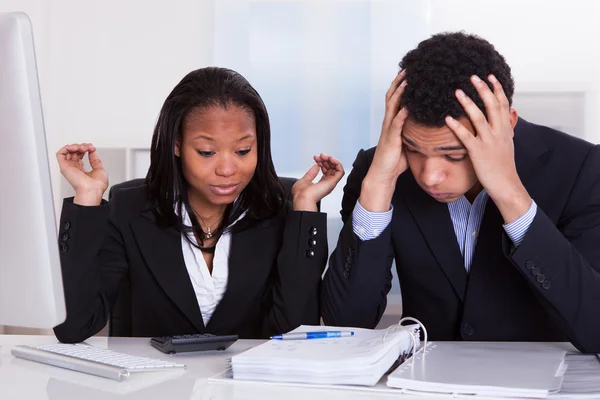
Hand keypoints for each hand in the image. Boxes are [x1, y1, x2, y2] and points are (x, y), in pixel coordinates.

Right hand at [56, 143, 107, 205]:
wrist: (93, 190)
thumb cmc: (97, 185)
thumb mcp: (99, 168)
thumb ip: (95, 159)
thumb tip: (92, 151)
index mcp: (81, 169)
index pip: (80, 154)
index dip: (85, 148)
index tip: (92, 148)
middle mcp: (74, 168)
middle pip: (74, 152)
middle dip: (82, 146)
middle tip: (88, 147)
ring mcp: (69, 167)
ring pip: (67, 151)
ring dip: (75, 146)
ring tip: (82, 148)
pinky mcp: (64, 167)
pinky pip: (60, 154)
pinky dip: (67, 148)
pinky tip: (75, 148)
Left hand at [291, 154, 344, 211]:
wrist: (302, 198)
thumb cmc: (301, 194)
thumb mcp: (305, 179)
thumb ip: (311, 173)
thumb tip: (316, 165)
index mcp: (319, 184)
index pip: (325, 171)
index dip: (322, 162)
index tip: (316, 158)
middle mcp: (326, 184)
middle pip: (331, 169)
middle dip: (326, 160)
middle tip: (320, 156)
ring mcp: (330, 183)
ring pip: (337, 169)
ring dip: (331, 160)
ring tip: (325, 156)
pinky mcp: (333, 182)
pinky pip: (340, 171)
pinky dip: (337, 163)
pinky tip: (330, 159)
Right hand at [360, 70, 408, 211]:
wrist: (383, 174)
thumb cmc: (395, 160)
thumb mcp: (408, 142)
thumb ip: (415, 132)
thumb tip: (430, 126)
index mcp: (393, 122)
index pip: (396, 98)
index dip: (401, 85)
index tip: (410, 72)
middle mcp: (389, 122)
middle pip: (392, 97)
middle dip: (400, 82)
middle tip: (409, 68)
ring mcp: (389, 130)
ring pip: (393, 106)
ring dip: (400, 93)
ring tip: (408, 81)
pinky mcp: (391, 139)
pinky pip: (396, 124)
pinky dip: (402, 114)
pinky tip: (408, 106)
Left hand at [445, 74, 530, 222]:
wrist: (506, 184)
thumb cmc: (504, 165)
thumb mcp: (509, 142)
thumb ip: (508, 126)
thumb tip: (512, 112)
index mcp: (505, 129)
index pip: (503, 103)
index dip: (496, 88)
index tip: (489, 76)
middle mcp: (499, 132)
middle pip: (492, 106)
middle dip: (483, 89)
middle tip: (472, 76)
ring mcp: (488, 142)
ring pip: (479, 118)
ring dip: (468, 103)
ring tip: (457, 91)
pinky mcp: (478, 152)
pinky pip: (465, 137)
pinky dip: (456, 126)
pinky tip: (447, 118)